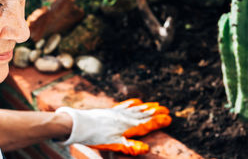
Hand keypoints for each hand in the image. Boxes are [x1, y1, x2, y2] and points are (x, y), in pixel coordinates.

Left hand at [55, 99, 171, 155]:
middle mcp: (124, 117)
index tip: (169, 118)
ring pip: (135, 109)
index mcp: (127, 127)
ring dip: (146, 107)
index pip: (147, 124)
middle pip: (142, 114)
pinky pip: (124, 105)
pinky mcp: (109, 110)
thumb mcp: (113, 144)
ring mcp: (116, 113)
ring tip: (155, 104)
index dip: (158, 122)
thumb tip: (146, 149)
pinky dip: (132, 103)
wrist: (79, 124)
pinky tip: (136, 100)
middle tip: (166, 109)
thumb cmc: (96, 137)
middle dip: (155, 113)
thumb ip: (130, 147)